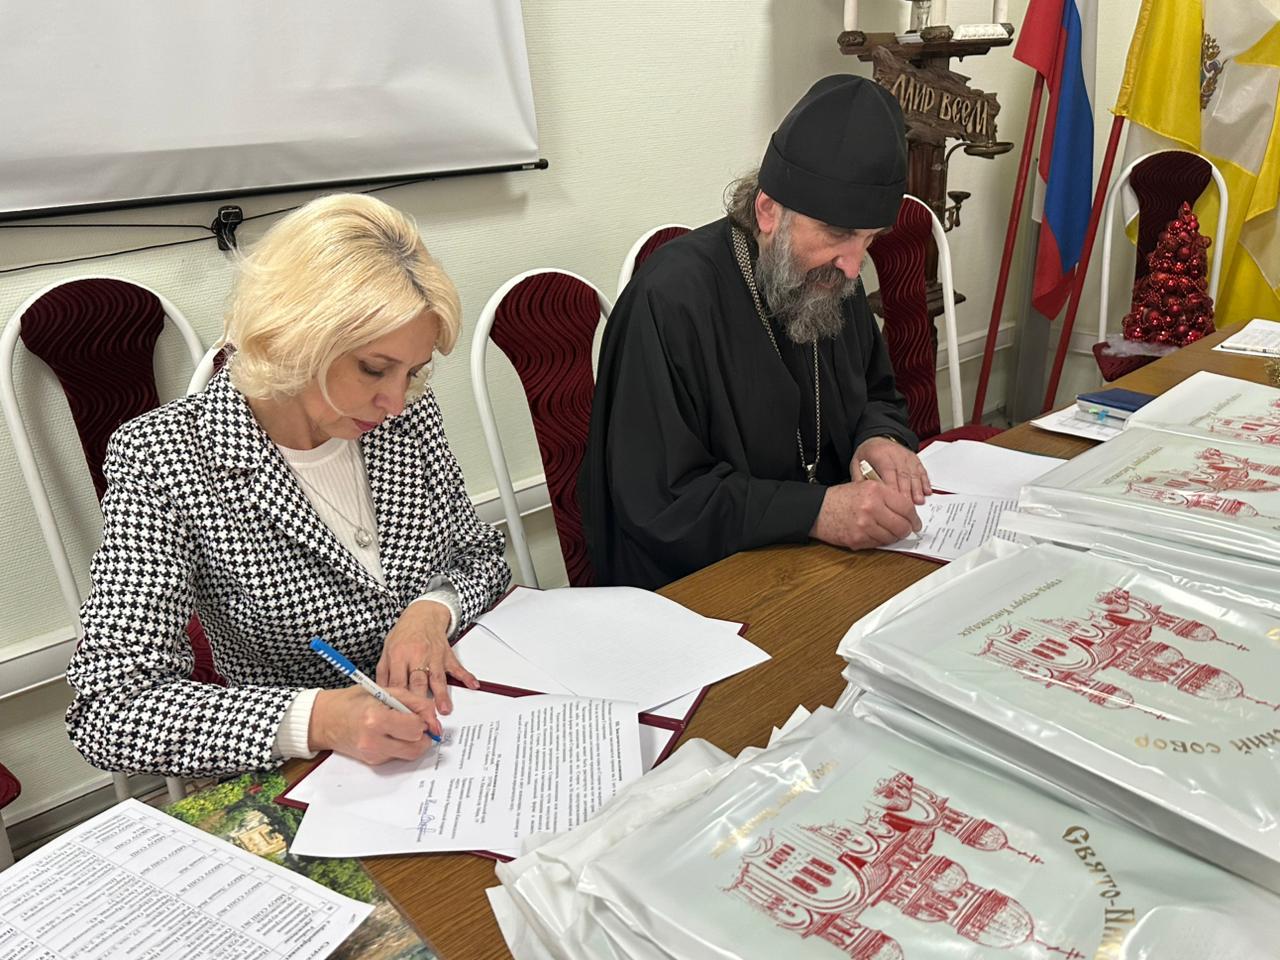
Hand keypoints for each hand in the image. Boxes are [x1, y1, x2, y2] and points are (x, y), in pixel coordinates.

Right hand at [309, 684, 440, 763]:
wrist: (324, 720)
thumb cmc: (352, 701)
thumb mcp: (384, 691)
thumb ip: (414, 702)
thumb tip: (434, 718)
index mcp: (376, 719)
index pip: (416, 728)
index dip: (425, 720)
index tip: (422, 714)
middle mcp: (374, 741)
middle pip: (417, 747)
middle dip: (423, 734)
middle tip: (416, 722)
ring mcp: (373, 755)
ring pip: (410, 755)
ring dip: (413, 741)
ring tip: (403, 726)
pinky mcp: (372, 762)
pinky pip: (398, 756)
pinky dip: (401, 745)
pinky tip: (390, 733)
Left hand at [377, 600, 478, 715]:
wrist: (422, 615)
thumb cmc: (404, 635)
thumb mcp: (387, 651)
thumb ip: (384, 674)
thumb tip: (381, 696)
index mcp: (399, 656)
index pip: (398, 682)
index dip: (399, 701)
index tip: (400, 717)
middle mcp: (417, 656)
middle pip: (418, 682)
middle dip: (421, 702)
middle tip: (423, 721)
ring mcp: (434, 656)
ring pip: (437, 678)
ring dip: (441, 694)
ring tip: (444, 710)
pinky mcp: (447, 655)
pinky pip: (458, 667)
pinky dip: (466, 676)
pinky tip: (473, 684)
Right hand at [810, 481, 921, 549]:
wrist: (817, 510)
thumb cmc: (840, 498)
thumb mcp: (865, 486)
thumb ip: (887, 496)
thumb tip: (908, 512)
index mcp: (875, 491)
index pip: (906, 507)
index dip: (914, 518)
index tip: (916, 522)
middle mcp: (871, 508)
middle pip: (902, 526)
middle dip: (906, 530)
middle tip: (905, 530)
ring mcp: (864, 525)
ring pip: (892, 538)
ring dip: (892, 536)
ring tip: (886, 530)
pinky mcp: (858, 539)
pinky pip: (878, 544)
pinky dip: (879, 541)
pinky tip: (873, 533)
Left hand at [852, 437, 930, 504]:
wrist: (877, 439)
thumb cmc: (867, 454)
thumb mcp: (856, 463)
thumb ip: (859, 478)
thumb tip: (863, 495)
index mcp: (879, 454)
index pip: (888, 471)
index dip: (892, 487)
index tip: (893, 501)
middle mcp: (895, 454)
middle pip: (903, 474)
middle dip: (906, 491)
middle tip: (908, 507)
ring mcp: (906, 456)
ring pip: (914, 473)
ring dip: (917, 489)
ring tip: (919, 501)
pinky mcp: (915, 459)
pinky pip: (922, 471)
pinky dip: (925, 482)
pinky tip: (926, 492)